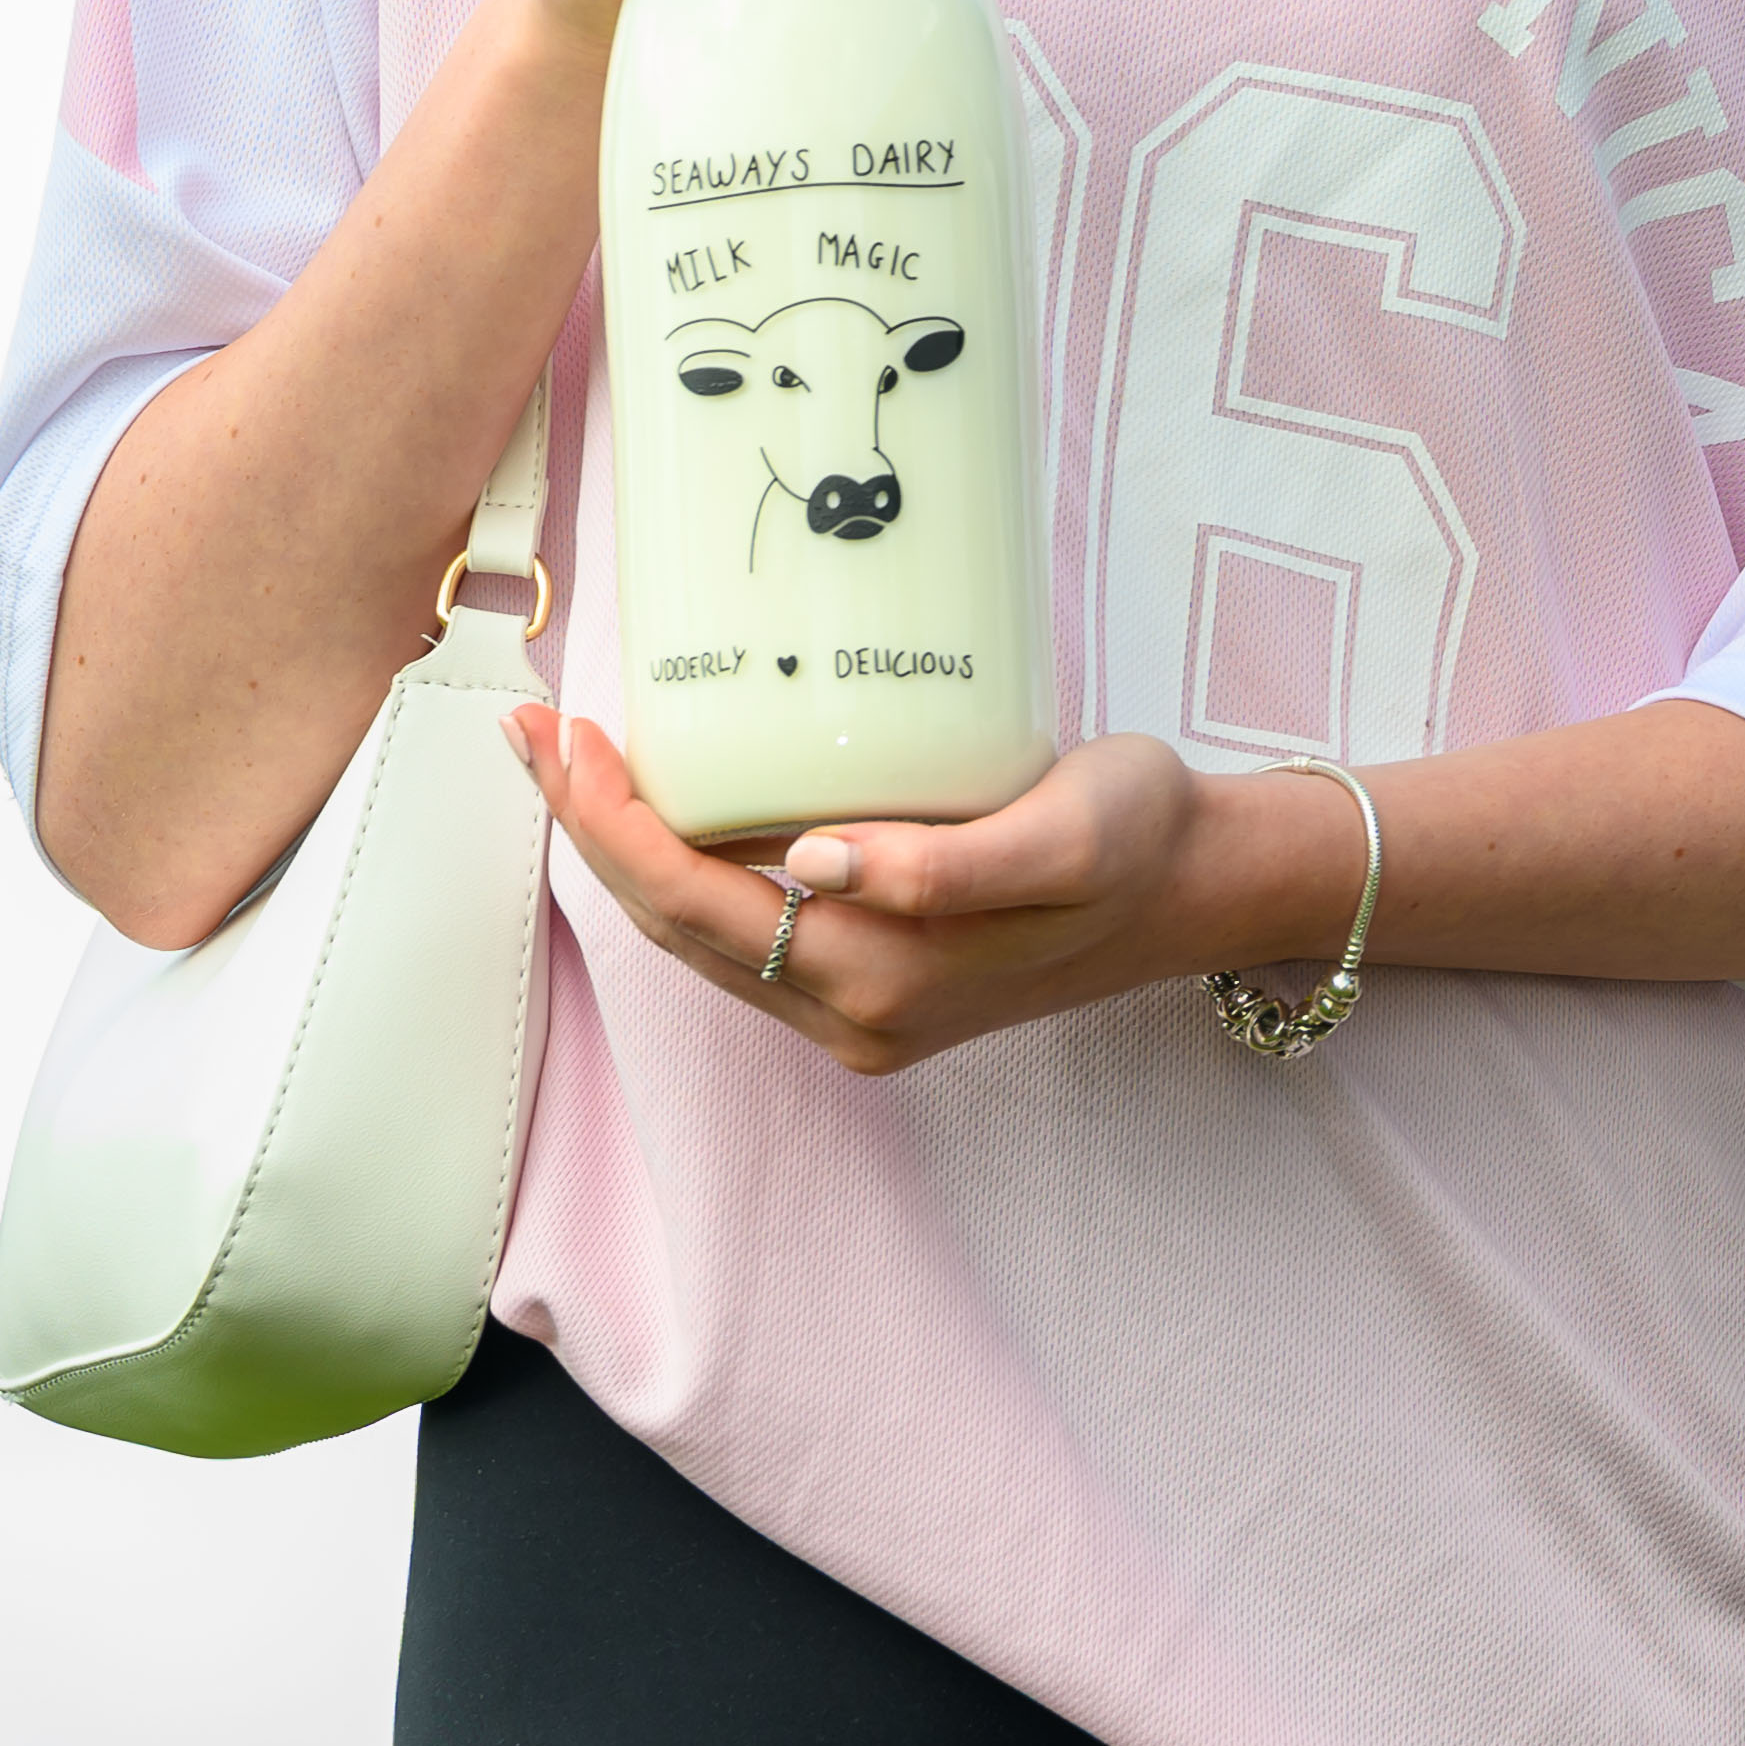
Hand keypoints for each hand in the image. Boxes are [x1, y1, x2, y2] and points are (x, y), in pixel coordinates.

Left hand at [518, 715, 1318, 1077]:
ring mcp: (857, 1015)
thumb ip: (945, 863)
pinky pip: (744, 937)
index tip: (569, 734)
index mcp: (881, 978)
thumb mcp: (1068, 829)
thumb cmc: (1142, 836)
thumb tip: (813, 864)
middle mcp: (851, 1015)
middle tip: (540, 730)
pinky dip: (686, 872)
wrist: (1204, 892)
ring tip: (581, 760)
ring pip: (698, 936)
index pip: (694, 902)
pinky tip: (678, 807)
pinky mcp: (872, 993)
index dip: (611, 823)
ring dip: (627, 853)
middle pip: (671, 925)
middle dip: (590, 829)